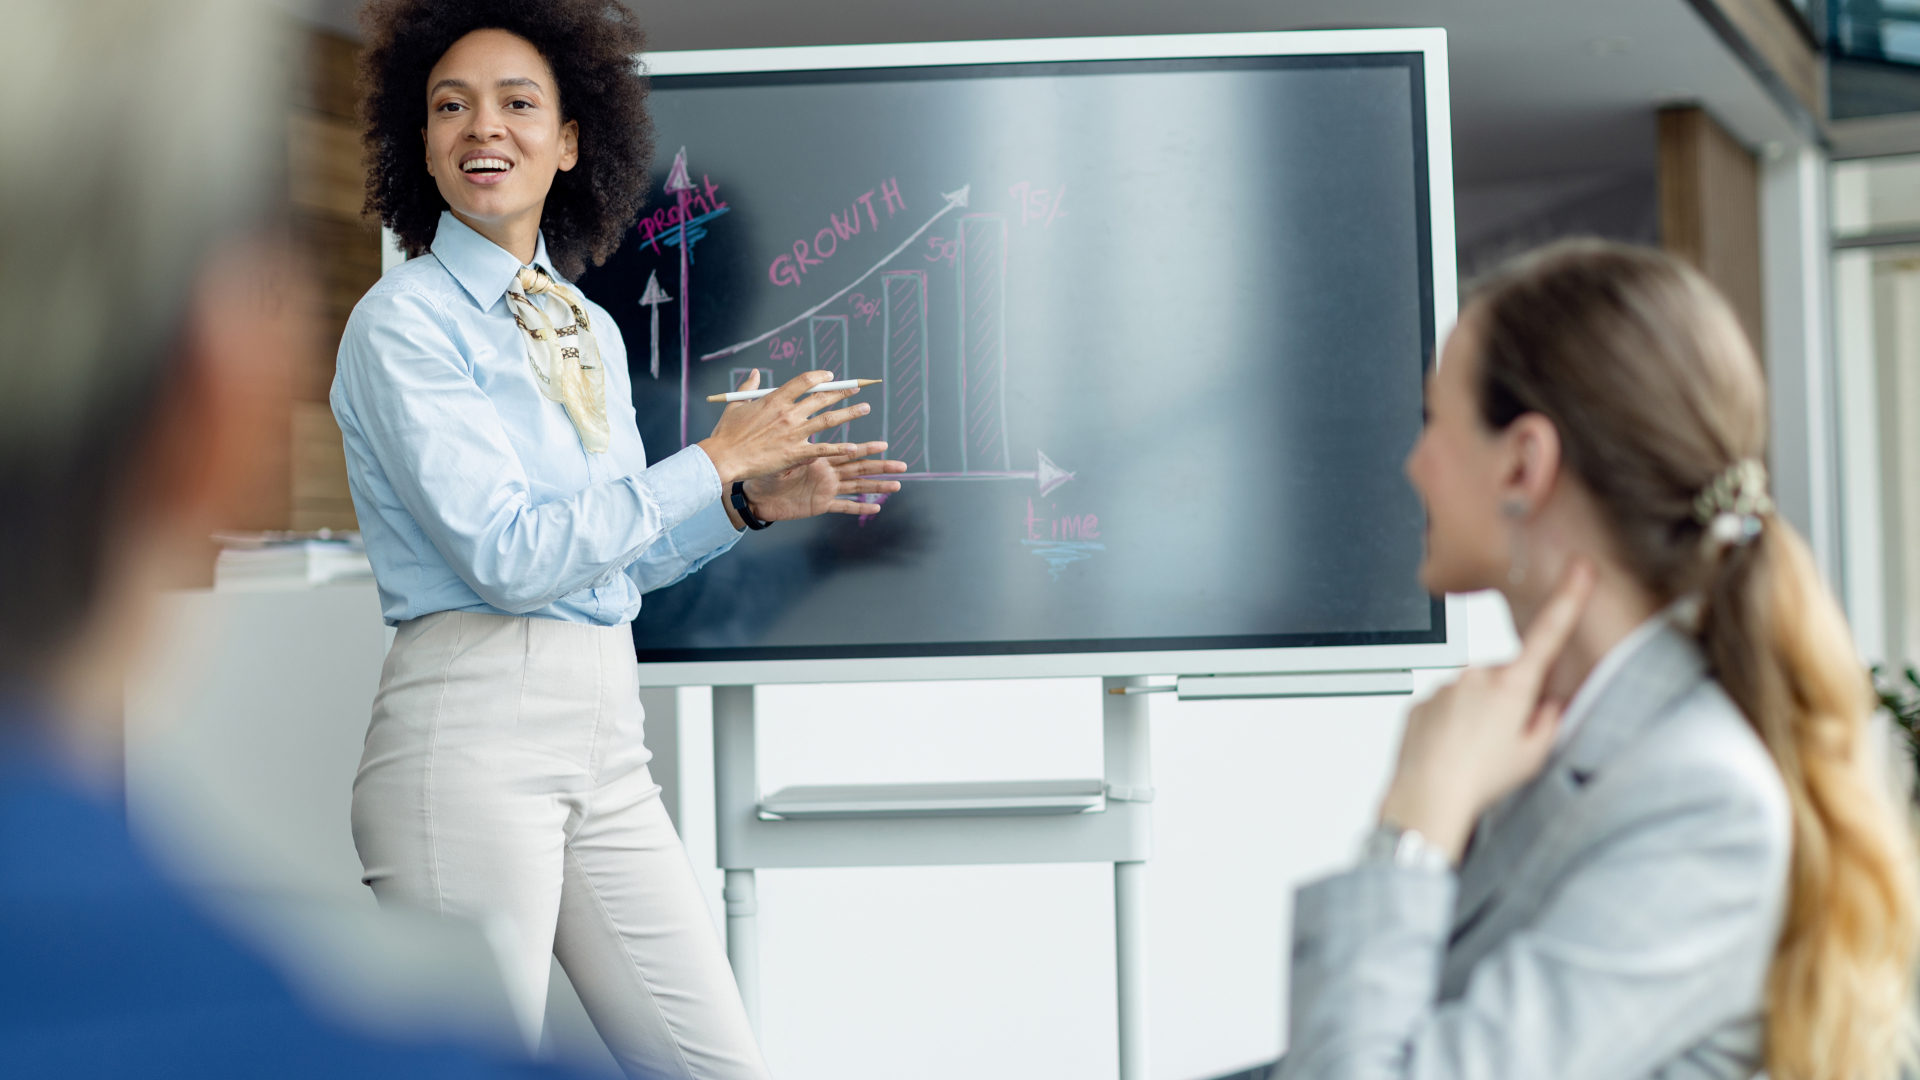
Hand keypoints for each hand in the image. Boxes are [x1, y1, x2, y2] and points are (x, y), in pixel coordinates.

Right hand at [697, 369, 872, 486]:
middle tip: (856, 389)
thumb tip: (756, 372)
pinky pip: (822, 449)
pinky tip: (853, 446)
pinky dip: (839, 448)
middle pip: (822, 398)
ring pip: (828, 419)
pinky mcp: (795, 453)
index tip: (830, 377)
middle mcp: (788, 413)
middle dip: (842, 392)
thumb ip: (749, 387)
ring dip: (849, 413)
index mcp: (775, 399)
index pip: (804, 381)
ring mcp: (794, 433)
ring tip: (865, 408)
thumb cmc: (727, 433)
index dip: (820, 377)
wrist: (724, 457)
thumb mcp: (736, 404)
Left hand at [740, 443, 906, 519]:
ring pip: (857, 487)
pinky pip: (843, 507)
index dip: (866, 449)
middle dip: (881, 467)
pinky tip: (875, 508)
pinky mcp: (821, 505)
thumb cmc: (765, 472)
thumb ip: (797, 451)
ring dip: (877, 487)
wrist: (756, 495)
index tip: (884, 444)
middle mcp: (828, 473)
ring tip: (897, 486)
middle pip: (860, 469)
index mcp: (821, 459)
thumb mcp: (782, 458)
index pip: (848, 452)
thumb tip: (810, 443)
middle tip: (902, 466)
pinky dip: (859, 507)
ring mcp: (827, 489)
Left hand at [1376, 560, 1595, 861]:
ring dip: (1476, 715)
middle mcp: (1477, 676)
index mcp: (1512, 685)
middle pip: (1505, 677)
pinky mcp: (1420, 701)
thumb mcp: (1533, 755)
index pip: (1548, 634)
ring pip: (1471, 694)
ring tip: (1472, 752)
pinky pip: (1444, 707)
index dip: (1568, 599)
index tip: (1581, 569)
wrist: (1425, 796)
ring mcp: (1445, 686)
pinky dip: (1450, 725)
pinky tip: (1449, 751)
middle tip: (1502, 740)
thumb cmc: (1480, 780)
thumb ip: (1548, 721)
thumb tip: (1548, 705)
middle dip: (1508, 700)